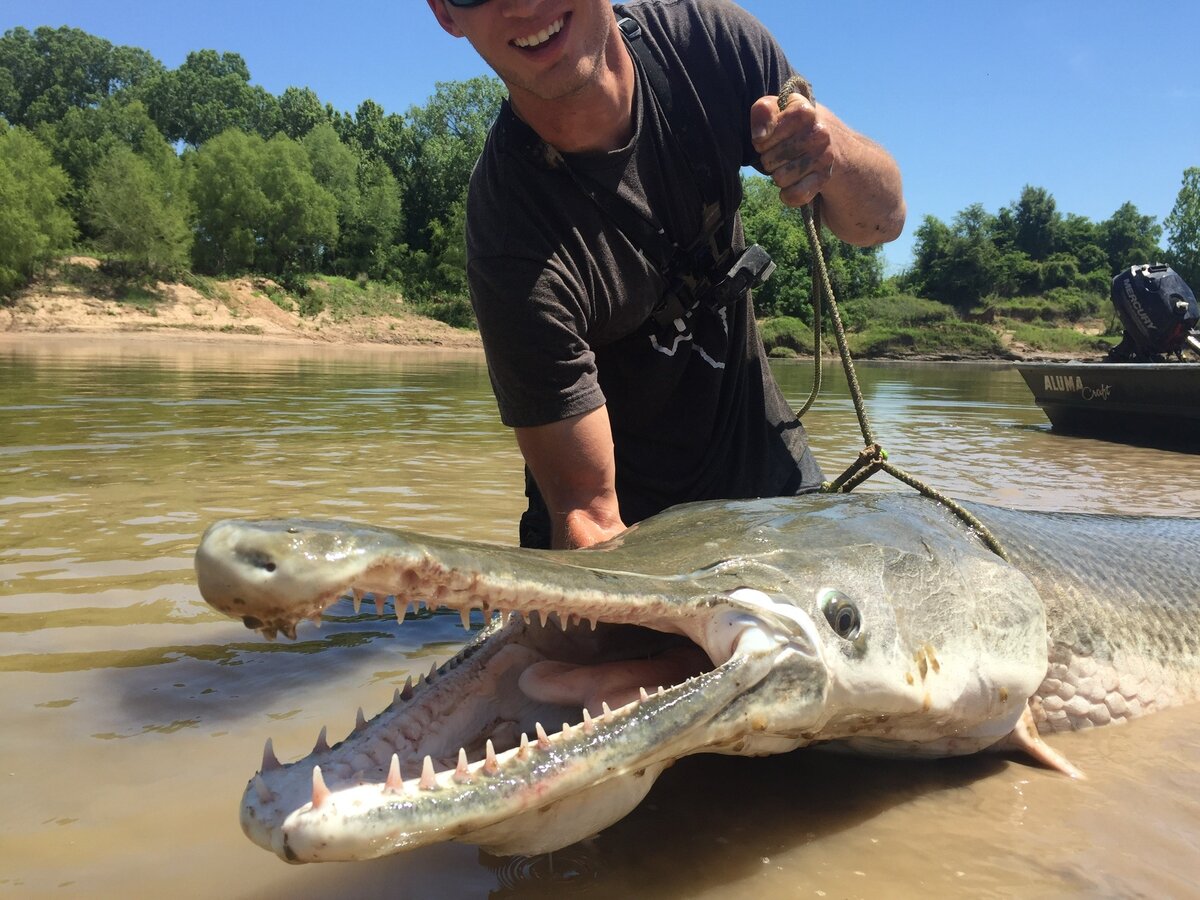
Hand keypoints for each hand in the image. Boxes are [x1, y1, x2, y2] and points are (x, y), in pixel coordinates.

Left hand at [751, 88, 835, 208]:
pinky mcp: (825, 178)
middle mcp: (819, 133)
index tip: (770, 135)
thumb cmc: (793, 125)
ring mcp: (824, 156)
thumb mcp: (777, 108)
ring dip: (778, 175)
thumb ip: (763, 111)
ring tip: (789, 163)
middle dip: (769, 158)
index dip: (761, 140)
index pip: (763, 136)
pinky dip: (788, 194)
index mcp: (804, 111)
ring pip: (779, 179)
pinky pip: (794, 195)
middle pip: (769, 160)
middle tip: (781, 151)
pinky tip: (792, 183)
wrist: (832, 141)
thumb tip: (760, 136)